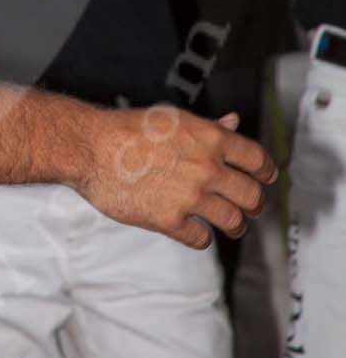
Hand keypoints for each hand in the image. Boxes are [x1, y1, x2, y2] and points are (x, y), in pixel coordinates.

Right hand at [77, 105, 274, 249]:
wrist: (91, 148)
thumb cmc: (127, 129)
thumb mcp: (173, 119)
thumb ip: (207, 126)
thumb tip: (232, 122)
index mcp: (210, 138)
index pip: (256, 159)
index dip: (265, 171)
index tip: (265, 178)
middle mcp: (207, 168)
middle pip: (251, 195)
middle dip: (254, 204)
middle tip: (250, 208)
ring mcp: (190, 197)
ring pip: (232, 221)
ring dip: (235, 225)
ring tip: (231, 226)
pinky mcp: (169, 220)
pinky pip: (200, 238)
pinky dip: (201, 237)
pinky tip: (195, 232)